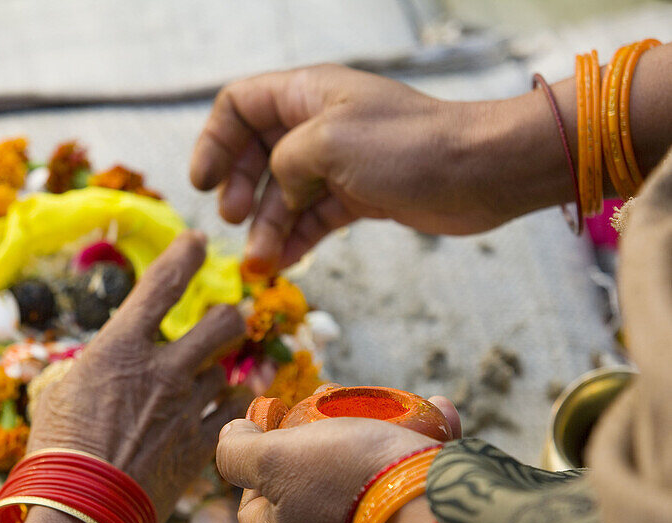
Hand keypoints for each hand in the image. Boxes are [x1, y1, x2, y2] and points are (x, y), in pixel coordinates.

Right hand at [27, 231, 251, 522]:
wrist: (81, 512)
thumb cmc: (56, 453)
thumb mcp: (59, 396)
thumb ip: (92, 373)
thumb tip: (99, 371)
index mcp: (121, 349)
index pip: (162, 285)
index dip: (185, 256)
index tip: (198, 241)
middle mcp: (164, 371)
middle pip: (222, 325)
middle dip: (229, 318)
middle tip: (228, 321)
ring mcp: (187, 409)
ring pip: (229, 375)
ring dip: (222, 375)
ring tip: (211, 385)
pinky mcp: (201, 447)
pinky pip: (232, 418)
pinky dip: (229, 414)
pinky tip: (221, 418)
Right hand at [190, 65, 537, 268]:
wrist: (481, 172)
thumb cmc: (408, 146)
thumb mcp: (328, 143)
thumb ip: (284, 162)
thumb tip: (279, 191)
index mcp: (308, 95)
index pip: (240, 105)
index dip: (215, 141)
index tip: (204, 181)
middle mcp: (318, 125)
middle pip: (255, 154)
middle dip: (241, 190)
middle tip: (235, 219)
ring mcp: (338, 162)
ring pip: (283, 194)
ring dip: (266, 228)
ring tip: (260, 263)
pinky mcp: (358, 196)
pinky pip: (312, 217)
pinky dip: (295, 240)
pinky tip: (282, 263)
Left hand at [216, 386, 459, 522]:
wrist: (438, 511)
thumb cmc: (347, 480)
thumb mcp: (273, 459)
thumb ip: (238, 452)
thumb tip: (231, 436)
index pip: (253, 504)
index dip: (256, 465)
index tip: (279, 432)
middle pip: (308, 486)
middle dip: (323, 441)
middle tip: (333, 409)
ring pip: (363, 478)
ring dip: (378, 435)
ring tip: (391, 407)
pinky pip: (408, 481)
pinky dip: (418, 446)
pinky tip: (438, 414)